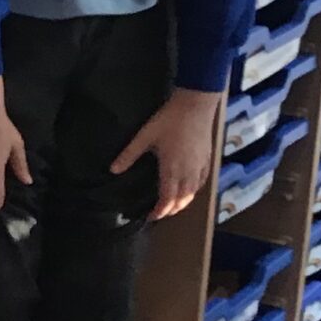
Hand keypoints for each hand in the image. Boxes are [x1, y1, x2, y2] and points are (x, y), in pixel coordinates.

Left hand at [111, 88, 221, 220]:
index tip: (151, 217)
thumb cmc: (169, 119)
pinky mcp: (207, 159)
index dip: (160, 212)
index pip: (167, 199)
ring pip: (193, 193)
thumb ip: (129, 154)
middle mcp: (188, 172)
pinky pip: (202, 182)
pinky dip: (194, 191)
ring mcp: (199, 166)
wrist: (196, 104)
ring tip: (172, 205)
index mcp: (172, 169)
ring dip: (183, 203)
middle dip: (171, 210)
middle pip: (182, 200)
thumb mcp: (145, 136)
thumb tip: (113, 170)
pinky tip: (189, 189)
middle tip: (160, 213)